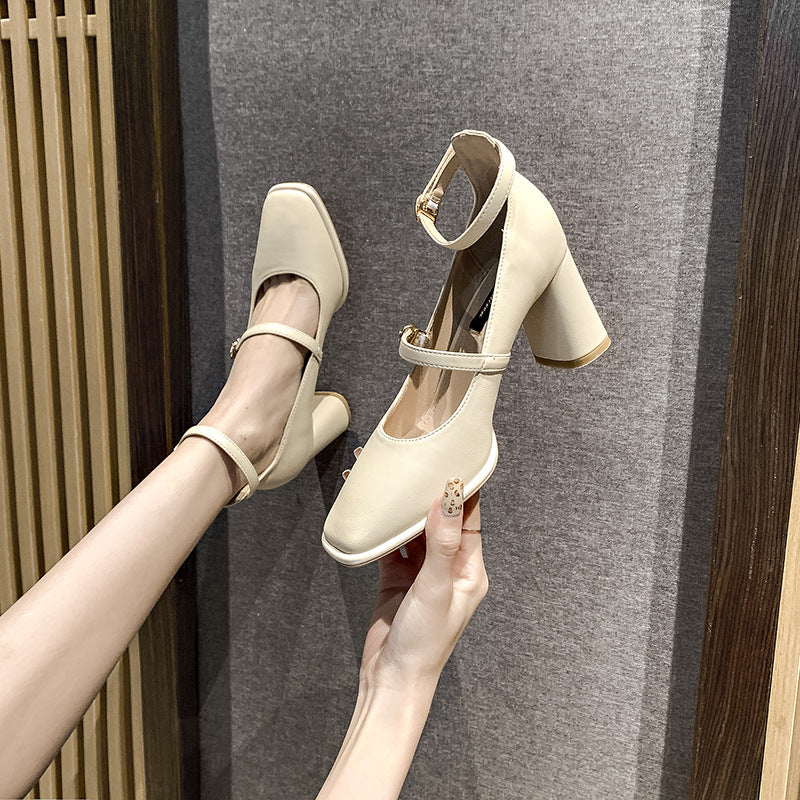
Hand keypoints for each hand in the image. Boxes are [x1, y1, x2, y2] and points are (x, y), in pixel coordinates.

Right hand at [316, 475, 486, 799]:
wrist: (391, 679)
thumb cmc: (425, 642)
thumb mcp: (436, 588)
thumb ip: (442, 542)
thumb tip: (448, 497)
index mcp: (470, 569)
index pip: (470, 517)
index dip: (461, 487)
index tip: (451, 456)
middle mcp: (448, 567)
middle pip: (439, 518)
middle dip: (426, 491)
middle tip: (413, 460)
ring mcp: (421, 572)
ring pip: (414, 529)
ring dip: (402, 507)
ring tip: (388, 478)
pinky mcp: (396, 578)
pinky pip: (391, 545)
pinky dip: (383, 528)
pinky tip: (372, 508)